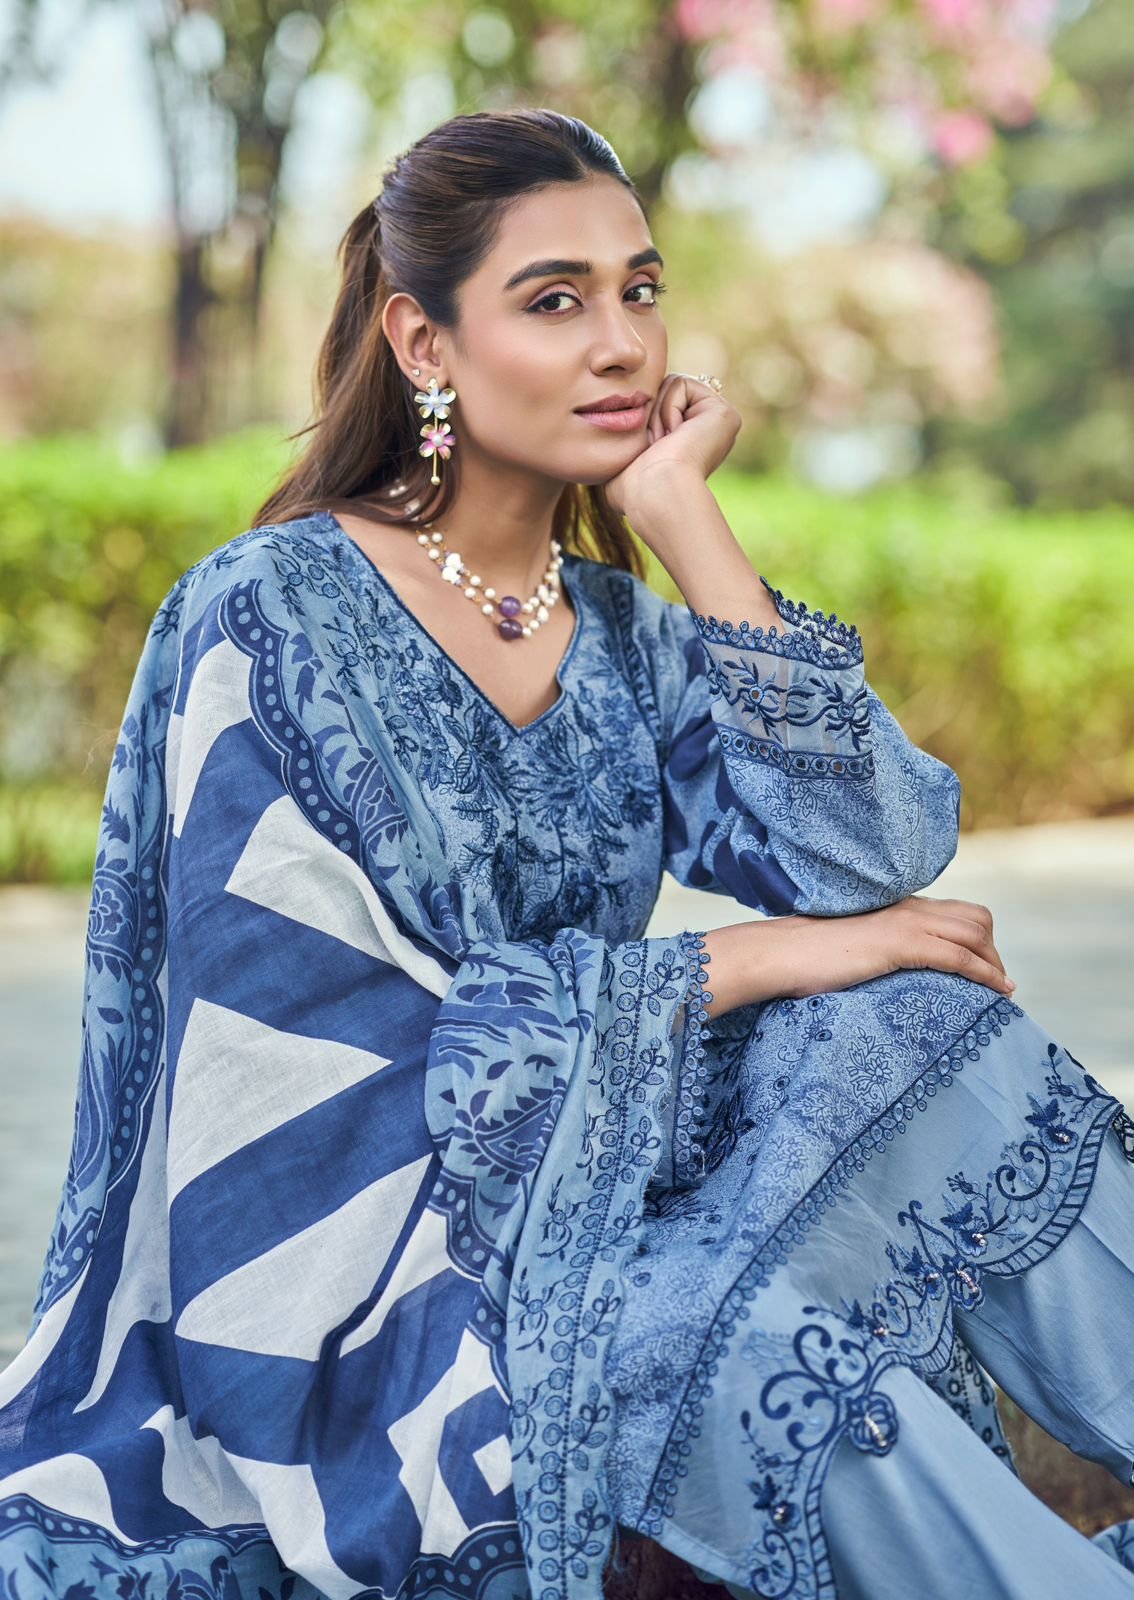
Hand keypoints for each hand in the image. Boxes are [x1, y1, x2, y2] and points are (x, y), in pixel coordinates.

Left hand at [603, 372, 741, 522]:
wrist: (653, 491)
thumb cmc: (632, 487)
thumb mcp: (621, 458)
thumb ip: (623, 437)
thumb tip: (605, 426)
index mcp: (687, 444)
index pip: (655, 406)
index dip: (641, 420)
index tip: (644, 451)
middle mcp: (706, 432)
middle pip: (663, 391)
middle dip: (650, 415)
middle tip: (653, 447)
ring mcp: (718, 422)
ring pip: (670, 384)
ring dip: (657, 415)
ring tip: (663, 444)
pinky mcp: (723, 412)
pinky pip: (680, 383)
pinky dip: (668, 407)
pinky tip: (674, 436)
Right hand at [775, 895, 1013, 1002]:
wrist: (783, 953)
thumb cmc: (807, 957)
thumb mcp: (854, 946)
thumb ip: (878, 949)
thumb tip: (888, 971)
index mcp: (898, 906)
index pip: (958, 912)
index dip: (980, 940)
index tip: (987, 969)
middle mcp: (909, 908)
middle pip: (976, 920)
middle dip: (994, 953)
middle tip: (996, 985)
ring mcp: (906, 924)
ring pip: (975, 935)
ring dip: (995, 964)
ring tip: (1001, 992)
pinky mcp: (901, 945)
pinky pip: (960, 957)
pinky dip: (985, 975)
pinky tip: (995, 993)